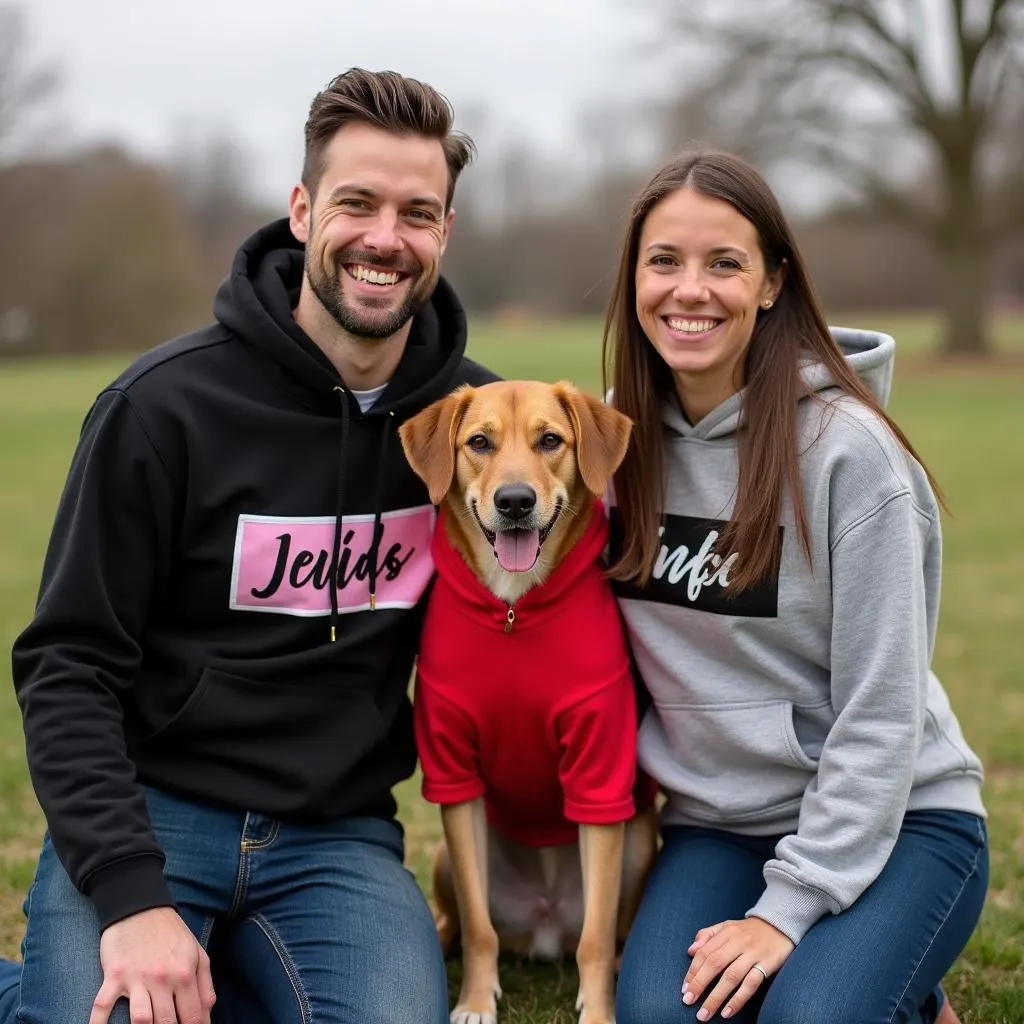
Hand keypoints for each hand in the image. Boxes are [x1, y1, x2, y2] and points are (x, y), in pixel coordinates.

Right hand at [89, 906, 215, 1023]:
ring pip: (141, 1019)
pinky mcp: (113, 976)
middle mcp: (162, 978)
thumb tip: (207, 1014)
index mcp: (185, 973)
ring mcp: (136, 978)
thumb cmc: (171, 933)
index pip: (193, 1015)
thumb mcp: (196, 952)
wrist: (140, 907)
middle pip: (167, 1022)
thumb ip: (205, 984)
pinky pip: (102, 1006)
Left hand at [681, 917, 793, 1020]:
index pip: (705, 952)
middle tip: (688, 1001)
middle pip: (715, 963)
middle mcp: (738, 941)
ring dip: (716, 996)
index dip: (693, 971)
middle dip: (700, 984)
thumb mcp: (727, 926)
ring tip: (704, 1013)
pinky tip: (727, 1011)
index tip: (685, 989)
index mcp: (726, 932)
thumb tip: (690, 951)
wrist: (780, 925)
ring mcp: (753, 953)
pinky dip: (738, 999)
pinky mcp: (767, 964)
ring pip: (731, 976)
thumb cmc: (748, 930)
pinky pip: (751, 984)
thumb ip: (707, 935)